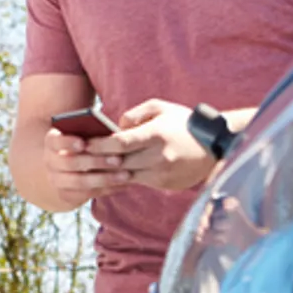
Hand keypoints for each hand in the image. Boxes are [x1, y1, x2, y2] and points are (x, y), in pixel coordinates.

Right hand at [43, 126, 132, 206]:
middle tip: (119, 160)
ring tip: (126, 175)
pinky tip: (123, 184)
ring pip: (80, 182)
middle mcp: (50, 161)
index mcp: (52, 141)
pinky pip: (87, 194)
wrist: (70, 167)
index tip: (84, 143)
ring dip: (105, 179)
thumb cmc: (85, 142)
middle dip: (96, 162)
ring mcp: (56, 180)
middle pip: (71, 163)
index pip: (55, 140)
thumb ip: (92, 129)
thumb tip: (109, 128)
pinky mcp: (66, 195)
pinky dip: (106, 189)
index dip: (68, 142)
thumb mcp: (85, 133)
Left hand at [85, 99, 214, 191]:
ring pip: (126, 176)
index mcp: (156, 134)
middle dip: (97, 161)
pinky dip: (123, 178)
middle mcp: (159, 156)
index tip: (83, 144)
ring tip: (89, 168)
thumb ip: (135, 114)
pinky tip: (110, 175)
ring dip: (107, 173)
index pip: (120, 143)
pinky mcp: (165, 184)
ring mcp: (162, 172)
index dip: (99, 145)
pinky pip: (138, 182)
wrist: (214, 145)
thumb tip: (116, 127)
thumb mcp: (161, 108)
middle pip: (119, 162)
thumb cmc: (183, 122)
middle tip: (78, 159)